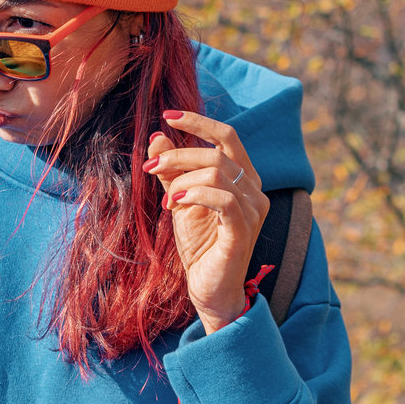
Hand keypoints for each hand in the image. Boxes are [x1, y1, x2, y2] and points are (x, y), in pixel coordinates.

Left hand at [143, 110, 269, 332]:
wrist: (208, 287)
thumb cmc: (199, 243)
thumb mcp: (180, 200)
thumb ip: (172, 170)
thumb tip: (157, 136)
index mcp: (243, 178)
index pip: (227, 136)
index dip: (198, 122)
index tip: (167, 116)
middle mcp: (254, 190)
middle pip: (217, 153)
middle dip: (177, 155)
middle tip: (150, 167)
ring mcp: (253, 211)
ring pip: (217, 172)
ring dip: (182, 179)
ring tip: (167, 199)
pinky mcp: (244, 231)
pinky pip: (223, 199)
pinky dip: (195, 194)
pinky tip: (175, 203)